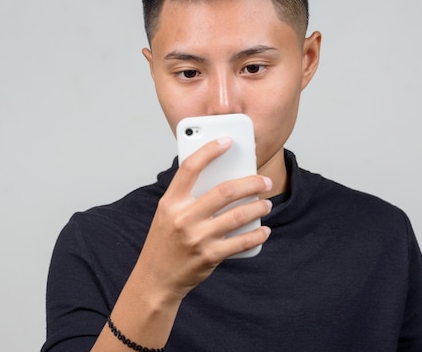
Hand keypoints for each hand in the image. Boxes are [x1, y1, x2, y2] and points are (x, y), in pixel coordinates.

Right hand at [135, 136, 271, 302]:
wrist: (155, 279)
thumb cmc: (164, 242)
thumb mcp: (167, 214)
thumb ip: (188, 197)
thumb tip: (221, 178)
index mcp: (171, 202)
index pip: (191, 168)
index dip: (210, 151)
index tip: (227, 141)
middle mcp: (183, 217)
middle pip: (225, 191)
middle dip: (251, 183)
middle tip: (263, 181)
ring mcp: (197, 237)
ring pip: (238, 215)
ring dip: (258, 207)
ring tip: (266, 204)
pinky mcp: (209, 256)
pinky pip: (241, 242)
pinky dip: (257, 235)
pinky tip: (264, 231)